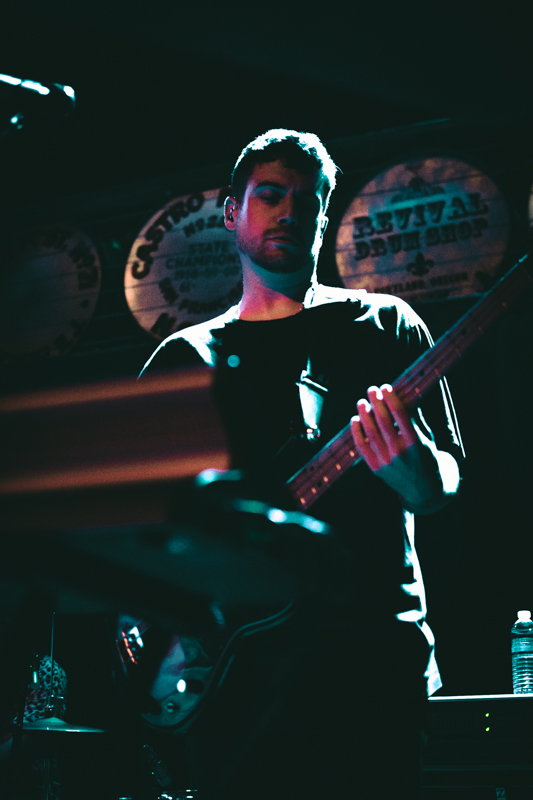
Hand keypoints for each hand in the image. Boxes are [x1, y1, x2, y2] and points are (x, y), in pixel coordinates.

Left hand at [350, 384, 458, 512]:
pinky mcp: (376, 469)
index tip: (386, 387)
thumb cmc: (428, 459)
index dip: (391, 399)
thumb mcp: (428, 439)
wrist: (425, 490)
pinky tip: (355, 420)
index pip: (400, 415)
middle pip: (383, 422)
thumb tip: (404, 397)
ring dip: (364, 415)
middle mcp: (400, 453)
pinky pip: (362, 448)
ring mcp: (387, 462)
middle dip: (376, 403)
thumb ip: (416, 420)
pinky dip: (356, 433)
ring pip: (371, 433)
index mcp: (416, 443)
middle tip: (371, 390)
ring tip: (361, 403)